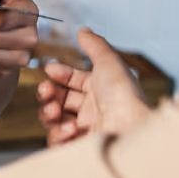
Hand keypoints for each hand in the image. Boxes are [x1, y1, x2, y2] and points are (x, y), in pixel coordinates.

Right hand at [37, 28, 151, 146]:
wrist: (132, 131)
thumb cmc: (124, 97)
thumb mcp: (109, 63)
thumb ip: (94, 45)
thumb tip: (84, 30)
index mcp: (100, 89)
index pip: (73, 79)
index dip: (60, 73)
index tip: (50, 69)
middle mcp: (93, 109)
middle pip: (59, 99)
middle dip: (48, 93)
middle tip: (46, 90)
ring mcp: (85, 128)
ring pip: (54, 118)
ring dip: (49, 112)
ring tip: (55, 111)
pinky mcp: (79, 147)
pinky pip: (57, 140)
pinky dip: (58, 133)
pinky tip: (70, 128)